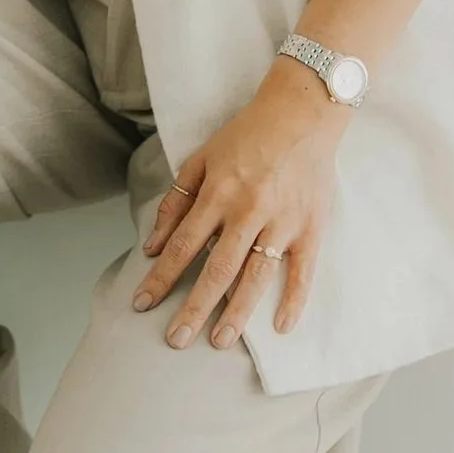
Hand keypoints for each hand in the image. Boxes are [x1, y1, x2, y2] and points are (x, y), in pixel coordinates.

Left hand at [133, 61, 344, 346]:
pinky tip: (280, 326)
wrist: (302, 111)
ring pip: (256, 276)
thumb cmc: (247, 135)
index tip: (142, 304)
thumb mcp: (202, 159)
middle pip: (216, 270)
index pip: (182, 246)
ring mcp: (282, 222)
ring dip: (237, 312)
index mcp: (218, 193)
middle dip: (193, 308)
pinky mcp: (311, 227)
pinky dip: (294, 299)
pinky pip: (303, 270)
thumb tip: (151, 246)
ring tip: (219, 341)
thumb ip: (175, 203)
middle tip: (176, 340)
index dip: (160, 278)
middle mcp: (248, 211)